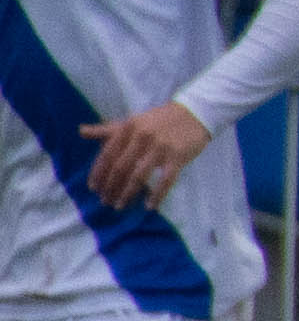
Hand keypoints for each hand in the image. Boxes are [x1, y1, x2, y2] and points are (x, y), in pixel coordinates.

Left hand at [78, 101, 207, 206]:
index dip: (99, 173)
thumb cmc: (159, 120)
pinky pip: (165, 180)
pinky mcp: (178, 157)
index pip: (108, 154)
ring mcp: (160, 148)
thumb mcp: (132, 121)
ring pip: (139, 176)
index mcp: (128, 128)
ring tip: (120, 206)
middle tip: (105, 201)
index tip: (93, 188)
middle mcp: (142, 137)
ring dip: (127, 193)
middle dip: (111, 187)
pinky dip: (157, 195)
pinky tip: (150, 206)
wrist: (194, 113)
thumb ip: (107, 130)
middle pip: (121, 168)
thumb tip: (80, 131)